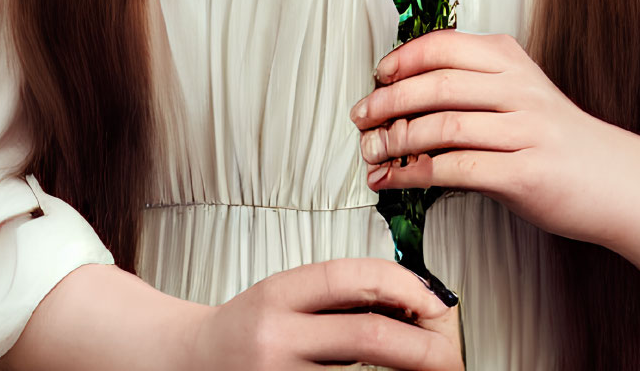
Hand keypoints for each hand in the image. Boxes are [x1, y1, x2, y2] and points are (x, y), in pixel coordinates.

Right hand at [184, 256, 461, 369]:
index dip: (404, 286)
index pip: (352, 278)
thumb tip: (415, 302)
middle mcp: (274, 337)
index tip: (435, 301)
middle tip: (451, 355)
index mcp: (277, 294)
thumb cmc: (247, 328)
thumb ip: (338, 294)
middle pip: (368, 337)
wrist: (188, 363)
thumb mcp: (285, 294)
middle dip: (423, 348)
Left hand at [349, 29, 624, 243]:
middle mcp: (518, 90)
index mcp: (513, 62)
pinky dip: (415, 175)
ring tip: (372, 153)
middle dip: (388, 101)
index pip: (445, 46)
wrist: (616, 179)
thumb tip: (406, 91)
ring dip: (396, 141)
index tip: (378, 76)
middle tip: (362, 117)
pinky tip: (395, 180)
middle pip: (437, 84)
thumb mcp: (521, 94)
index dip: (402, 60)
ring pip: (443, 126)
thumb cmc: (559, 140)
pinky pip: (457, 170)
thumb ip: (475, 85)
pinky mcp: (524, 174)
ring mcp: (524, 131)